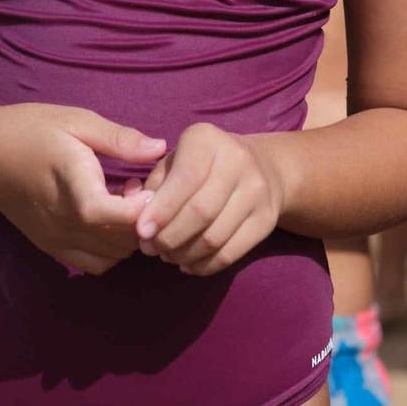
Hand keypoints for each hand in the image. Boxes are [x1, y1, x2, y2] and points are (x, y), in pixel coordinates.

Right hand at [0, 103, 165, 275]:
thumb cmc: (31, 130)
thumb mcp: (76, 121)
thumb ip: (119, 139)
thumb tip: (160, 148)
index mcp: (69, 182)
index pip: (104, 213)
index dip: (138, 209)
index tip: (150, 188)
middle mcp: (62, 219)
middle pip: (117, 240)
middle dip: (142, 220)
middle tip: (141, 189)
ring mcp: (56, 239)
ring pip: (111, 257)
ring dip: (129, 236)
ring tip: (125, 204)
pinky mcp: (52, 248)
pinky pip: (94, 264)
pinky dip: (112, 251)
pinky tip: (110, 222)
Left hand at [135, 123, 286, 275]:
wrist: (261, 166)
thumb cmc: (201, 164)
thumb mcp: (173, 161)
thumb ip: (153, 187)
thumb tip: (139, 222)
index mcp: (207, 139)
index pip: (186, 179)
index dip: (162, 209)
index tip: (142, 232)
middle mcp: (238, 160)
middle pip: (201, 212)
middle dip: (169, 237)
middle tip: (150, 248)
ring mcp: (258, 191)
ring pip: (214, 237)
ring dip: (184, 254)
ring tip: (167, 255)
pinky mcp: (267, 220)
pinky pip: (231, 254)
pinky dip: (204, 265)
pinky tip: (188, 263)